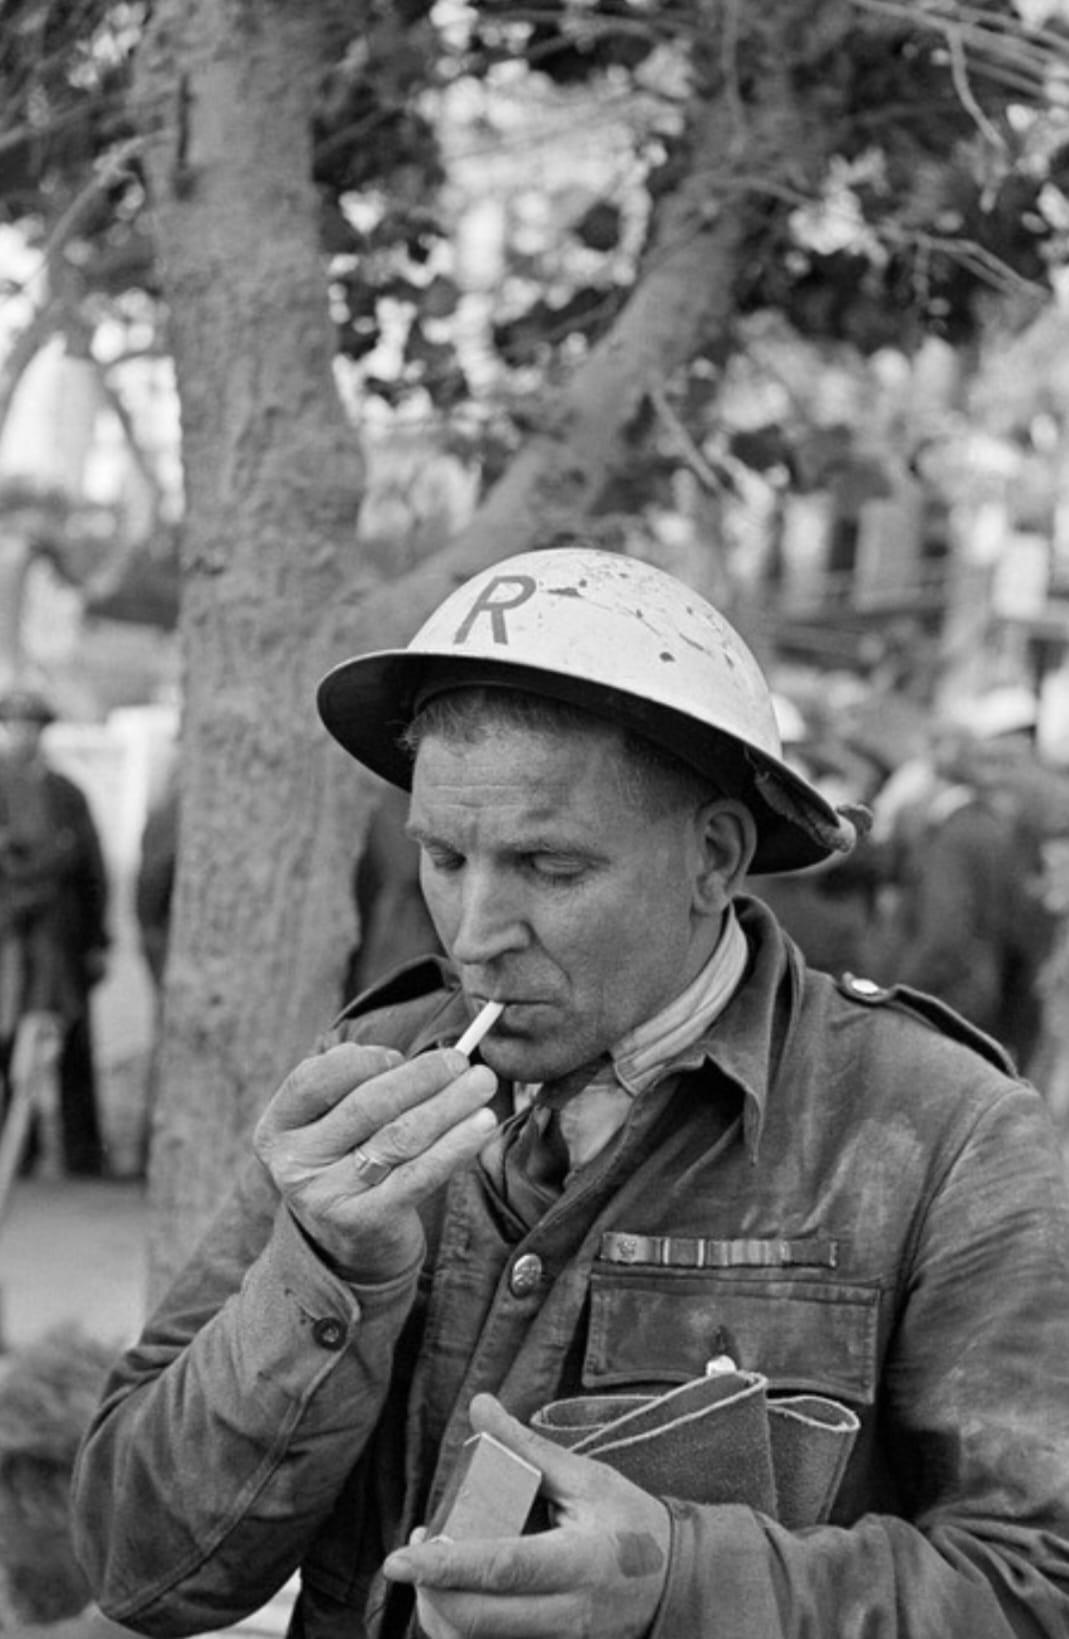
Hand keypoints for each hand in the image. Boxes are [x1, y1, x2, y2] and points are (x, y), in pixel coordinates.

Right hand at [253, 1043, 497, 1280]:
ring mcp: (327, 1196)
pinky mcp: (366, 1222)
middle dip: (421, 1077)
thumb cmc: (349, 1162)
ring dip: (448, 1105)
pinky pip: (420, 1175)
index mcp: (278, 1128)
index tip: (398, 1055)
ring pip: (398, 1137)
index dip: (359, 1062)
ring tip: (482, 1084)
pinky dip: (456, 1145)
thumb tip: (418, 1060)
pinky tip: (482, 1125)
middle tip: (461, 1060)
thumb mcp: (335, 1124)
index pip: (311, 1080)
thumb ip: (360, 1084)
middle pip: (365, 1106)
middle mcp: (295, 1163)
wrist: (348, 1249)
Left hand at [383, 1393, 670, 1638]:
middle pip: (478, 1620)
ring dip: (442, 1614)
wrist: (681, 1582)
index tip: (399, 1559)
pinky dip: (466, 1625)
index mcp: (577, 1562)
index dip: (444, 1567)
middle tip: (413, 1557)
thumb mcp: (588, 1477)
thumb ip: (527, 1448)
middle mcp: (566, 1612)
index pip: (500, 1569)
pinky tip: (460, 1594)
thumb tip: (479, 1406)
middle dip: (430, 1593)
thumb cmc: (632, 1522)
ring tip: (434, 1573)